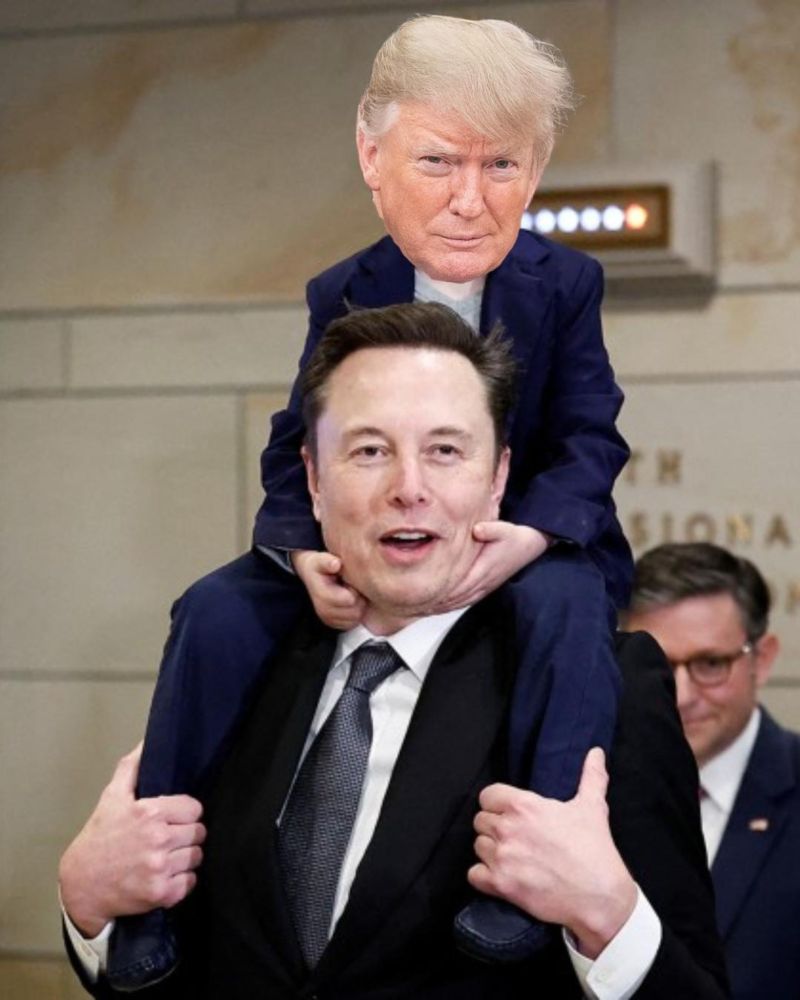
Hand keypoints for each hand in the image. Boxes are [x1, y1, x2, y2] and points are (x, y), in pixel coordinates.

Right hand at [58, 744, 204, 937]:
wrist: (82, 883)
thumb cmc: (100, 837)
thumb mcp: (112, 797)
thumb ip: (133, 767)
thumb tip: (148, 741)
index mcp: (150, 813)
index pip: (195, 808)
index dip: (185, 813)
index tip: (173, 818)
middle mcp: (158, 840)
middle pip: (199, 832)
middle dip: (186, 834)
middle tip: (169, 838)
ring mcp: (160, 868)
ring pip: (196, 857)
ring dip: (185, 857)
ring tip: (166, 856)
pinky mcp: (162, 893)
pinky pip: (190, 882)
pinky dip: (181, 881)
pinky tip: (164, 875)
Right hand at [291, 550, 366, 629]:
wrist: (310, 576)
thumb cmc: (317, 567)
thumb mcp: (319, 560)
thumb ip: (327, 561)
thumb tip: (335, 564)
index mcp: (322, 596)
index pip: (350, 600)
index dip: (355, 590)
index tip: (349, 581)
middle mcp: (324, 611)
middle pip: (355, 611)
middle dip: (358, 599)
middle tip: (352, 587)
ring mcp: (329, 620)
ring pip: (356, 619)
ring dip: (358, 606)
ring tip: (351, 593)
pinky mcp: (335, 624)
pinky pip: (353, 624)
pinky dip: (355, 614)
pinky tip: (350, 603)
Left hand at [432, 522, 548, 611]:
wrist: (529, 546)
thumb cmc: (514, 537)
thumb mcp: (505, 529)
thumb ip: (491, 529)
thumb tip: (477, 530)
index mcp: (485, 568)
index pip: (460, 583)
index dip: (443, 590)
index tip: (425, 593)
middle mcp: (484, 581)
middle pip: (457, 596)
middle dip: (437, 601)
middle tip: (417, 605)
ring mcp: (486, 586)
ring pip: (461, 600)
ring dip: (444, 606)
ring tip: (424, 609)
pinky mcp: (487, 586)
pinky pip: (468, 600)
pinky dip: (454, 605)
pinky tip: (442, 607)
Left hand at [468, 748, 636, 958]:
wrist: (599, 897)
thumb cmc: (594, 850)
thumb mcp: (592, 808)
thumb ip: (591, 776)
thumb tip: (596, 753)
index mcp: (524, 806)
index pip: (488, 795)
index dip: (497, 803)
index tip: (509, 813)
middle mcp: (508, 829)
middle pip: (480, 820)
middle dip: (494, 827)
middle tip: (514, 837)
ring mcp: (502, 858)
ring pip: (478, 846)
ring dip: (491, 851)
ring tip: (511, 856)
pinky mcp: (501, 885)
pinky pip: (474, 875)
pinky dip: (484, 876)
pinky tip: (501, 875)